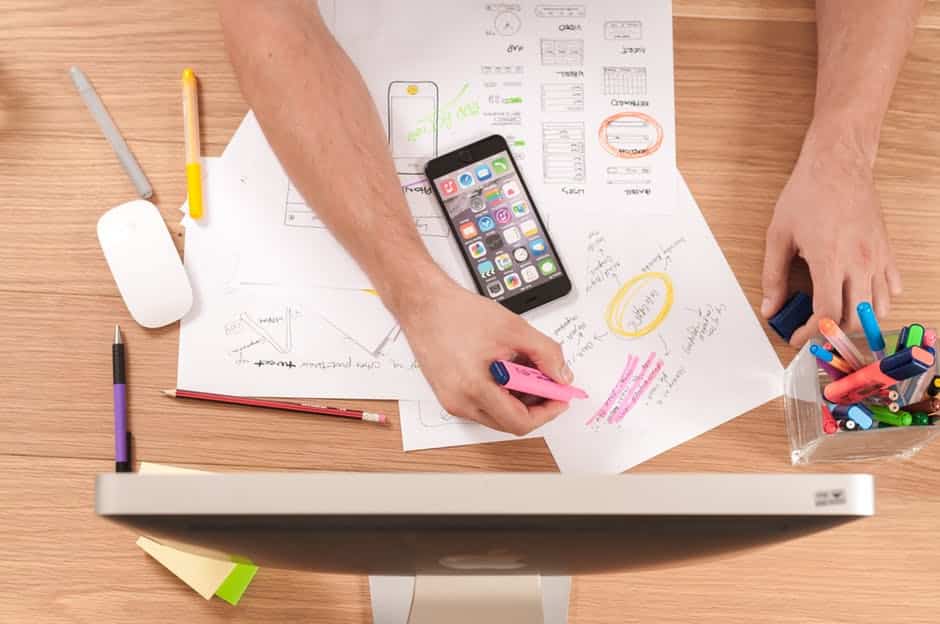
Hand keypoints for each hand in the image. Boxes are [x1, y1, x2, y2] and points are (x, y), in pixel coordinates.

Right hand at [396, 275, 573, 434]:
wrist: (423, 304)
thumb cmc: (457, 313)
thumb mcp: (514, 328)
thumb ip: (546, 353)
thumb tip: (562, 376)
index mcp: (474, 389)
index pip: (520, 422)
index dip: (547, 412)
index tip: (560, 397)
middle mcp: (460, 403)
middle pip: (509, 422)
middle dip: (535, 405)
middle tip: (548, 381)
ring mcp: (452, 401)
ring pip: (496, 414)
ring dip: (518, 398)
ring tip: (525, 368)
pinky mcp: (448, 394)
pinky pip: (482, 404)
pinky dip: (501, 393)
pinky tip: (507, 369)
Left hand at [761, 127, 901, 346]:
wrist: (838, 165)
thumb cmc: (807, 194)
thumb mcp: (778, 235)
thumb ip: (773, 276)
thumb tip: (770, 307)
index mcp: (830, 261)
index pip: (827, 315)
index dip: (811, 334)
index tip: (797, 337)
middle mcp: (859, 263)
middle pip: (854, 319)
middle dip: (832, 332)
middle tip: (813, 330)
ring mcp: (877, 257)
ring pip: (878, 308)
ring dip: (858, 320)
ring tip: (835, 316)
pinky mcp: (887, 250)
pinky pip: (892, 286)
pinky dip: (878, 300)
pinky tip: (859, 296)